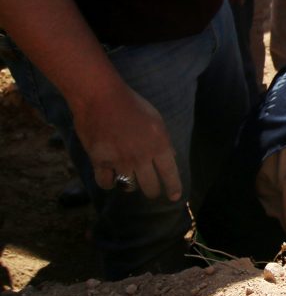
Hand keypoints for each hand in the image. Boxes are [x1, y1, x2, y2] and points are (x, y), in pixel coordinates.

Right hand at [72, 82, 181, 200]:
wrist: (101, 98)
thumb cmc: (131, 105)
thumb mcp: (156, 120)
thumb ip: (163, 141)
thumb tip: (171, 156)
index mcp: (159, 145)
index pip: (170, 174)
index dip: (174, 187)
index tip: (175, 197)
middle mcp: (142, 157)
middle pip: (150, 187)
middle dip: (153, 192)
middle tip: (151, 191)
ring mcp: (120, 161)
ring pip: (129, 187)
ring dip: (131, 187)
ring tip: (130, 182)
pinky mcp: (100, 161)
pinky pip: (106, 183)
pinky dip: (109, 184)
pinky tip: (111, 179)